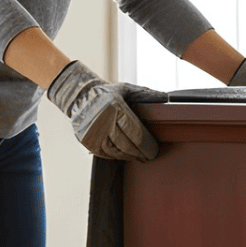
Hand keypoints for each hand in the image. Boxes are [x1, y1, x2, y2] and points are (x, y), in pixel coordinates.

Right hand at [47, 60, 166, 160]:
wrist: (80, 95)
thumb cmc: (107, 93)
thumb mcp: (126, 89)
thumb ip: (145, 94)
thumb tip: (165, 98)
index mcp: (115, 106)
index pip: (135, 132)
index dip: (147, 144)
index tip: (155, 149)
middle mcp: (103, 119)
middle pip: (127, 144)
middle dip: (140, 153)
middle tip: (149, 157)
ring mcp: (93, 131)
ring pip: (116, 151)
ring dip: (129, 156)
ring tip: (138, 157)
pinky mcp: (86, 140)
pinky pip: (105, 153)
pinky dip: (115, 156)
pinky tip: (124, 155)